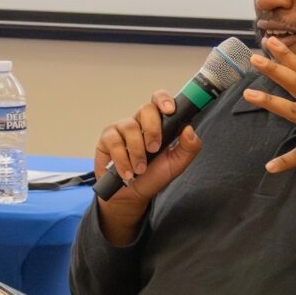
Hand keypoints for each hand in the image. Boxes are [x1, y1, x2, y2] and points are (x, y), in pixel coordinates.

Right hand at [94, 88, 204, 208]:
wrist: (131, 194)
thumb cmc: (153, 175)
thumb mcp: (177, 164)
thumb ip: (189, 147)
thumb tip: (189, 129)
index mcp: (157, 123)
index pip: (159, 101)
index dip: (164, 100)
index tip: (170, 111)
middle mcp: (139, 122)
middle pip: (145, 109)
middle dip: (153, 130)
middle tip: (154, 149)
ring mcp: (121, 129)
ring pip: (130, 127)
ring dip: (137, 152)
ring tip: (140, 169)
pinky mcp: (106, 139)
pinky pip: (114, 142)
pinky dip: (122, 159)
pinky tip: (127, 172)